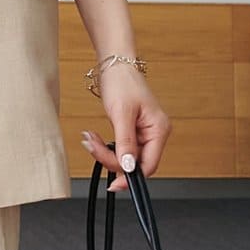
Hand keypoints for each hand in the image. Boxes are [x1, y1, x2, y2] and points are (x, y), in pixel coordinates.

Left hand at [81, 66, 170, 193]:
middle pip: (135, 163)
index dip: (131, 177)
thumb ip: (126, 143)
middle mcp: (154, 133)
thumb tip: (129, 167)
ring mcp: (143, 133)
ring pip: (124, 157)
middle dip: (111, 159)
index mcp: (159, 129)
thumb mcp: (122, 113)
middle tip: (92, 147)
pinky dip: (105, 147)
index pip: (149, 165)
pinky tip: (95, 138)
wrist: (115, 64)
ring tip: (91, 139)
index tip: (113, 185)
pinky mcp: (132, 132)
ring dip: (105, 152)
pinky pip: (119, 148)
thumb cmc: (122, 82)